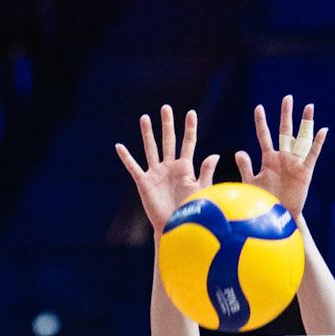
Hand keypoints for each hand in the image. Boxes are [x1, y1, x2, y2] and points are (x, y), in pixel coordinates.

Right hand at [116, 105, 219, 235]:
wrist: (175, 228)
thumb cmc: (190, 212)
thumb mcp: (200, 190)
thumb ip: (206, 172)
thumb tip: (215, 155)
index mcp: (185, 168)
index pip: (188, 143)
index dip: (190, 128)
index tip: (191, 113)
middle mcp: (170, 167)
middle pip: (168, 141)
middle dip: (167, 124)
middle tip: (166, 107)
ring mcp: (156, 174)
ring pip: (151, 149)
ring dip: (147, 134)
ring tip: (145, 117)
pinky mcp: (144, 183)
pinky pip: (134, 167)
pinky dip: (126, 158)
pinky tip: (119, 147)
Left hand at [235, 97, 326, 219]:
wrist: (279, 219)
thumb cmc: (264, 203)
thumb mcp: (252, 184)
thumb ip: (245, 167)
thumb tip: (239, 151)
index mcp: (269, 160)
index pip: (264, 136)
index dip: (261, 122)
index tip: (259, 107)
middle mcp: (282, 158)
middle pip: (284, 131)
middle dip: (286, 114)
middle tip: (288, 98)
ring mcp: (294, 163)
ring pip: (301, 138)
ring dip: (305, 123)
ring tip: (309, 107)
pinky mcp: (305, 172)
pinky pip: (312, 155)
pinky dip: (318, 143)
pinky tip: (323, 130)